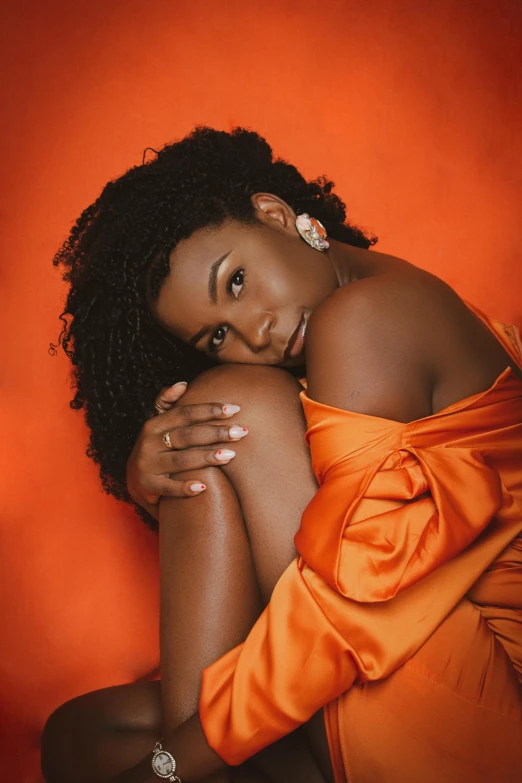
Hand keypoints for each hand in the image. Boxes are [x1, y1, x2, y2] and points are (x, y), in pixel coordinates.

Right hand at [126, 382, 247, 512]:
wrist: (135, 480)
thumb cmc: (156, 446)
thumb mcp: (158, 423)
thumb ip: (167, 402)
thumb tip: (182, 384)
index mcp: (155, 424)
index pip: (185, 413)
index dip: (209, 410)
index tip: (235, 409)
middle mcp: (149, 443)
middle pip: (186, 435)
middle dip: (215, 433)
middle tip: (241, 432)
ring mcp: (148, 465)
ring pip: (181, 461)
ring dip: (206, 457)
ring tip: (230, 455)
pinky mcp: (148, 486)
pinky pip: (169, 488)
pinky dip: (185, 488)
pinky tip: (203, 487)